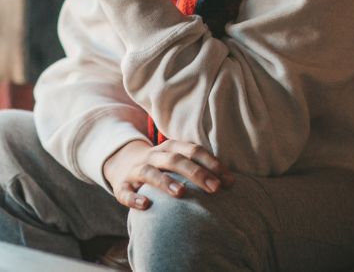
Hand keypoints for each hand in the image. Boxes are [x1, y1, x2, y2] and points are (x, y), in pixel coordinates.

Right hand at [101, 139, 234, 209]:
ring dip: (166, 181)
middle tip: (214, 188)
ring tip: (181, 193)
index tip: (228, 180)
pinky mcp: (122, 186)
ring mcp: (136, 170)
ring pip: (150, 172)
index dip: (211, 163)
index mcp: (170, 148)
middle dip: (195, 173)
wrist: (123, 164)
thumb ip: (200, 168)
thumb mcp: (177, 161)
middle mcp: (153, 156)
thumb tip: (231, 182)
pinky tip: (146, 205)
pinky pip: (125, 192)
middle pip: (174, 159)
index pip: (193, 150)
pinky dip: (134, 198)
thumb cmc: (162, 167)